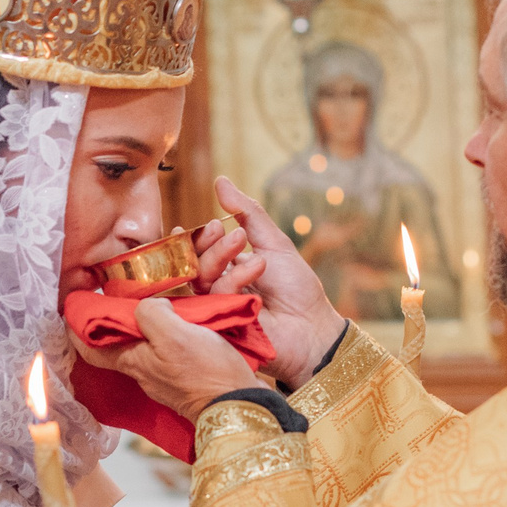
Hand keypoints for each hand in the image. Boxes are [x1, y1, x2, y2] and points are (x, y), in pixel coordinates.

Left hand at [73, 297, 258, 421]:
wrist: (239, 405)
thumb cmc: (207, 371)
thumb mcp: (175, 334)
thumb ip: (152, 315)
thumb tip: (146, 307)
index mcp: (133, 361)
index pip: (89, 348)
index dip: (76, 328)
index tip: (74, 307)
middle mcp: (142, 373)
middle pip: (114, 347)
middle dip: (110, 324)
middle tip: (114, 299)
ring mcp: (162, 380)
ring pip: (140, 350)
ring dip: (140, 330)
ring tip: (149, 306)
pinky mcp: (183, 381)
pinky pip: (163, 355)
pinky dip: (162, 339)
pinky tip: (177, 326)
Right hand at [195, 177, 346, 388]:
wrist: (313, 326)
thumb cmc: (297, 288)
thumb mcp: (273, 242)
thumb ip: (246, 213)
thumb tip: (220, 180)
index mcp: (227, 268)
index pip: (198, 250)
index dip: (199, 236)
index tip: (213, 224)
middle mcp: (216, 288)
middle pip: (194, 262)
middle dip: (208, 245)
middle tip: (235, 236)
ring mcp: (215, 307)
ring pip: (200, 277)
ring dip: (223, 257)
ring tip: (253, 252)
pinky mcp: (217, 323)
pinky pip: (213, 295)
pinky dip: (235, 277)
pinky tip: (258, 269)